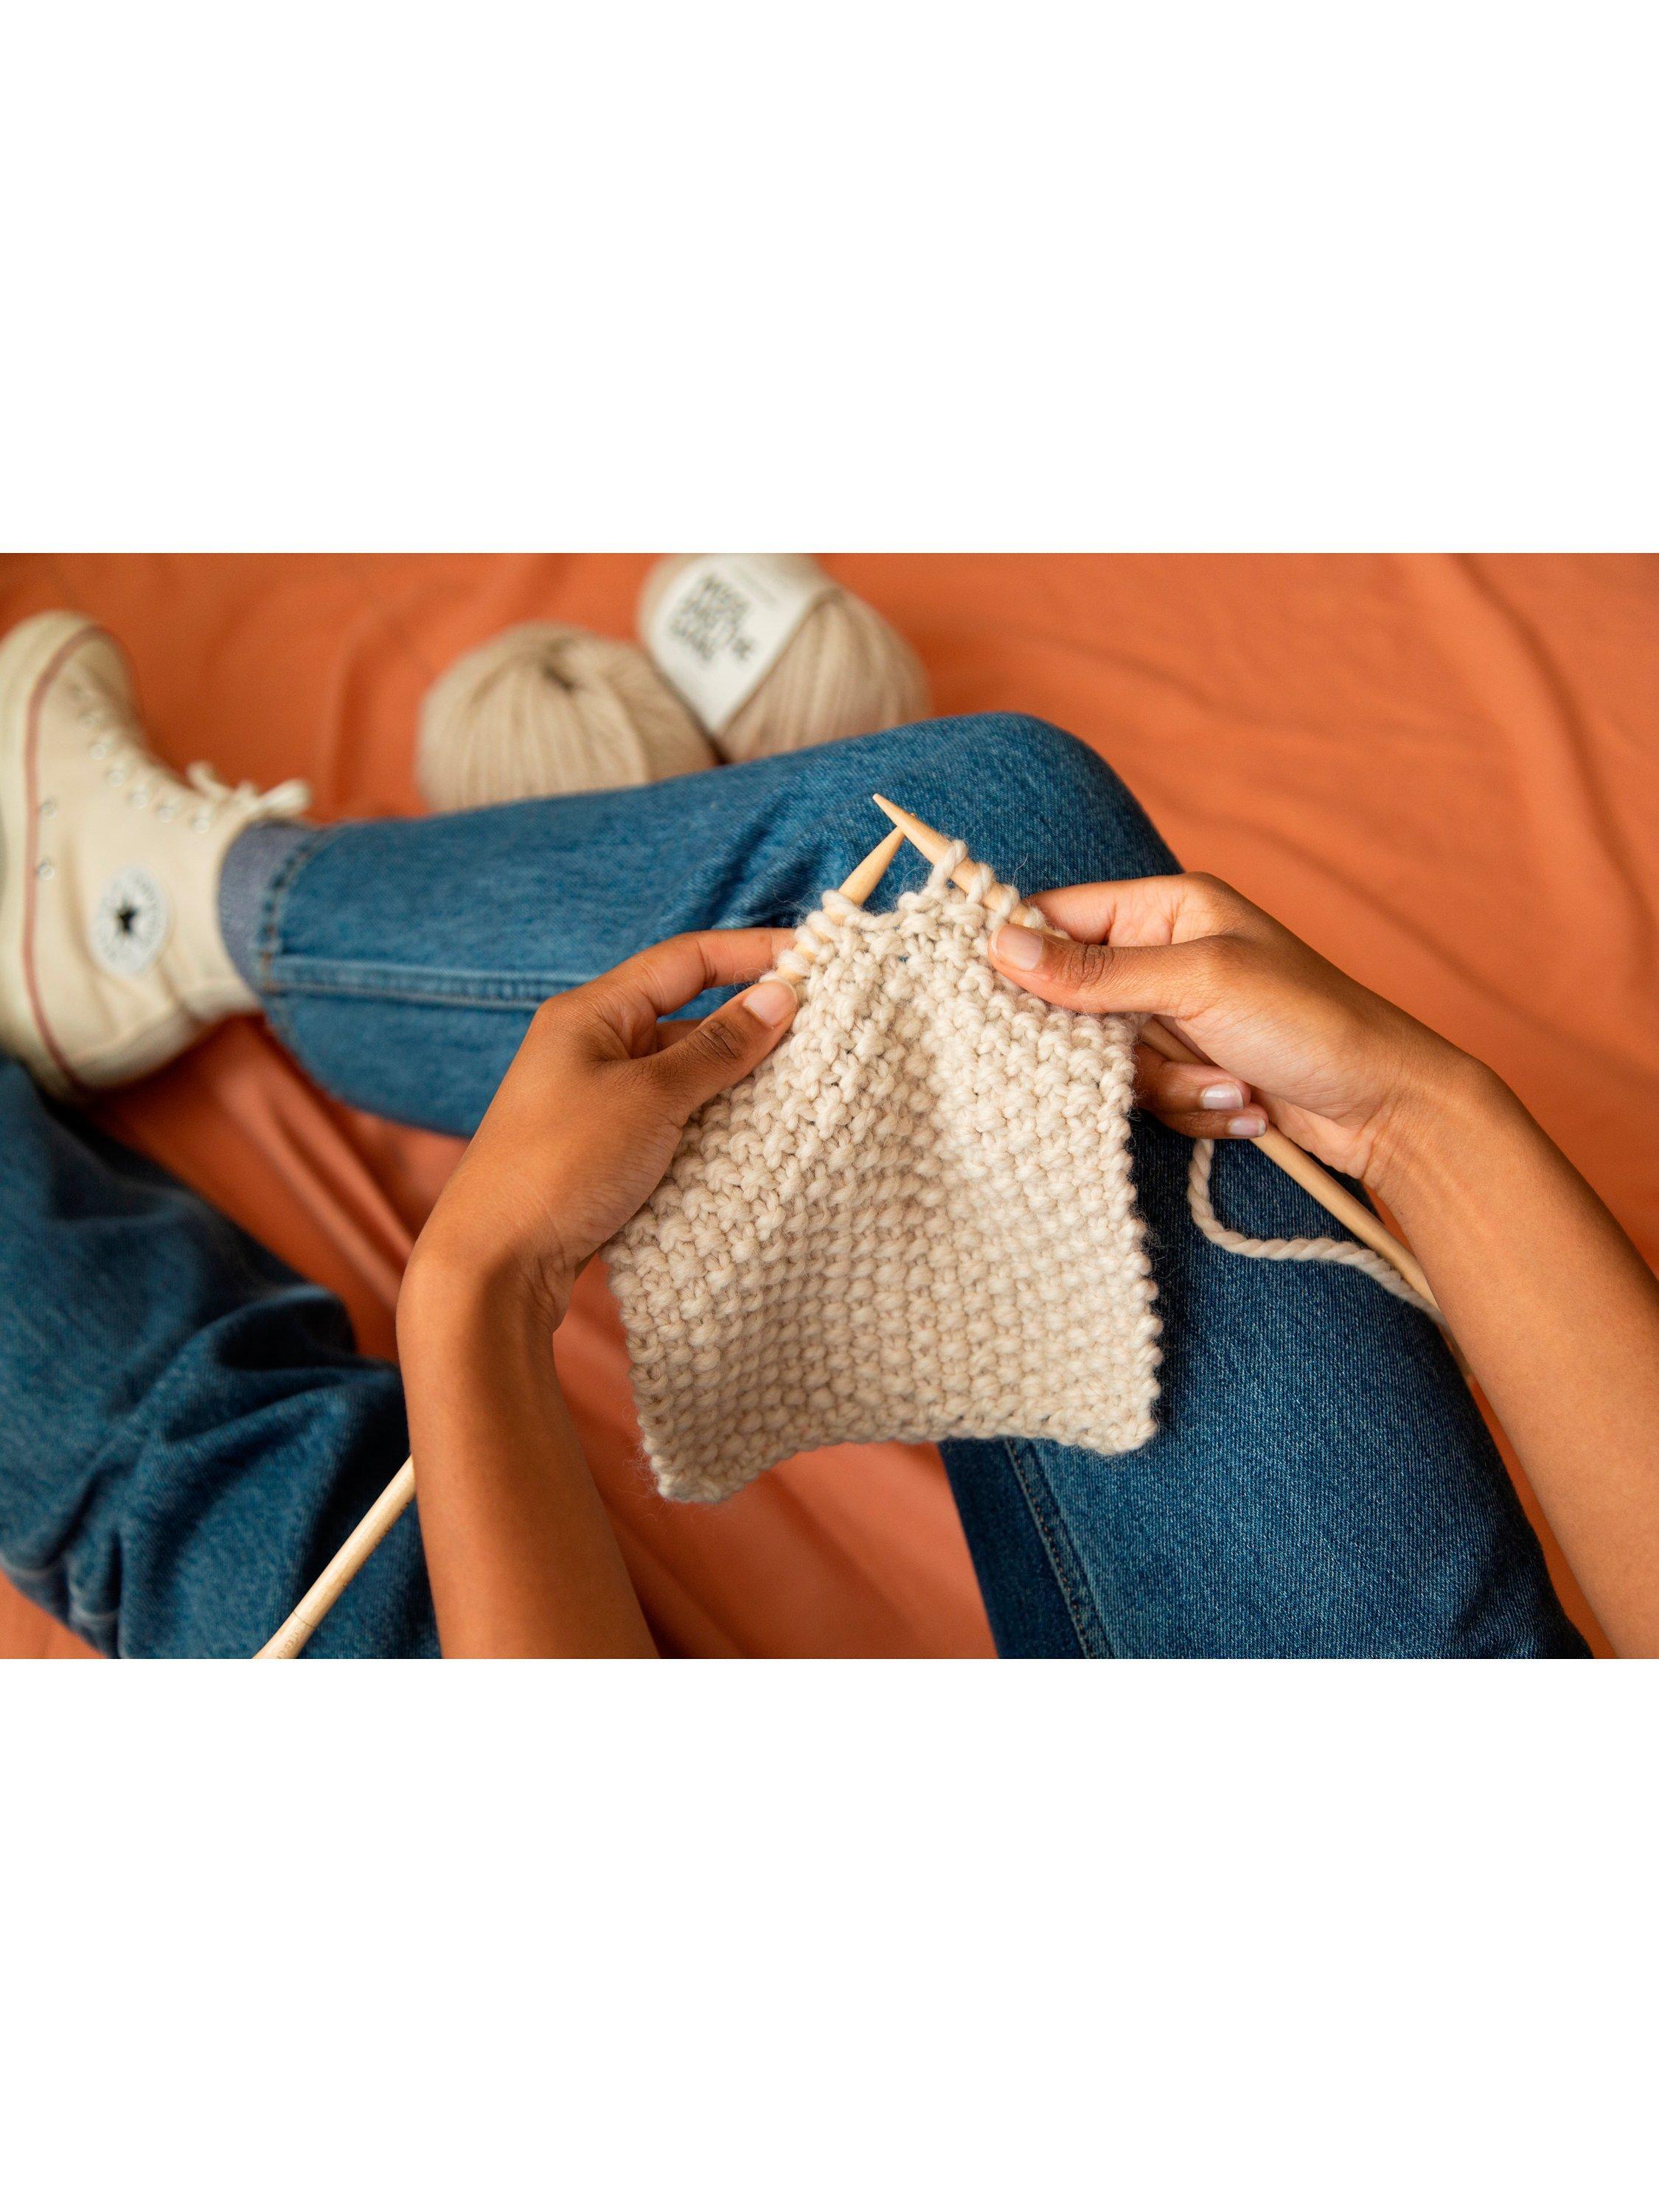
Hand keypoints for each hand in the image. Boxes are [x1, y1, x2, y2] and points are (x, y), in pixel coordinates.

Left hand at [405, 929, 797, 1324]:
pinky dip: (712, 1122)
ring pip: (683, 1073)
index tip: (817, 958)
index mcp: (590, 1013)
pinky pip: (672, 1119)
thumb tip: (780, 995)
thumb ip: (717, 1047)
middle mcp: (590, 1047)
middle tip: (823, 1031)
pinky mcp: (604, 1151)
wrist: (493, 1266)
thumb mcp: (650, 1097)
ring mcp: (597, 1101)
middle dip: (752, 1022)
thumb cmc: (560, 1165)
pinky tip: (754, 1137)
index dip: (752, 952)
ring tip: (803, 1087)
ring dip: (736, 1079)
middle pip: (687, 1015)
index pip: (685, 959)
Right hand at [987, 873, 1479, 1189]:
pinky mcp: (1192, 1071)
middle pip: (1074, 1002)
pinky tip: (1245, 1105)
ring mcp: (1179, 1019)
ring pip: (1110, 1062)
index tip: (987, 1000)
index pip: (1058, 918)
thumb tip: (1000, 946)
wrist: (1388, 1108)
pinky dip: (1194, 1109)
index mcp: (1168, 909)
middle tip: (1157, 1057)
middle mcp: (1167, 957)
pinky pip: (1147, 1097)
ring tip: (1234, 1086)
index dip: (1020, 956)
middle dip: (1116, 1048)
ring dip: (1170, 1088)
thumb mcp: (1198, 984)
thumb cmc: (1311, 1023)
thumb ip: (1095, 972)